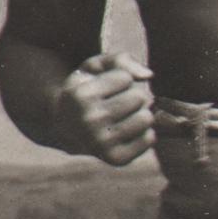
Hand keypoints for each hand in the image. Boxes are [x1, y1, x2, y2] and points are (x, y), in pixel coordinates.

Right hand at [53, 51, 154, 165]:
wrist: (68, 128)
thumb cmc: (87, 91)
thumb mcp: (94, 67)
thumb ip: (121, 59)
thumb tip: (149, 76)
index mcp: (81, 96)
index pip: (126, 78)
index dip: (119, 79)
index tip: (105, 88)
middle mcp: (89, 121)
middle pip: (139, 97)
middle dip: (133, 96)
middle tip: (117, 103)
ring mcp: (102, 143)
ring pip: (147, 118)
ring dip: (140, 113)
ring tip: (124, 116)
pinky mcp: (116, 159)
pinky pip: (149, 138)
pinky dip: (144, 132)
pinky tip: (128, 131)